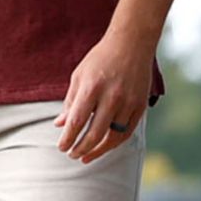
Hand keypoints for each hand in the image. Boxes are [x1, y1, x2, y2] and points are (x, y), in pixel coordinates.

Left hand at [56, 35, 152, 162]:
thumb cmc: (101, 59)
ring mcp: (128, 102)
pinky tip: (104, 147)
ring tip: (85, 156)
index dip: (68, 139)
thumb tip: (60, 125)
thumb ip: (70, 102)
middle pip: (94, 134)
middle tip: (72, 155)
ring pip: (112, 137)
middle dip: (80, 149)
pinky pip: (127, 132)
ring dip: (97, 150)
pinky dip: (115, 143)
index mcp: (92, 88)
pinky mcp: (140, 106)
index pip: (76, 122)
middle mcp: (111, 97)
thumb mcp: (80, 76)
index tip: (61, 148)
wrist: (132, 43)